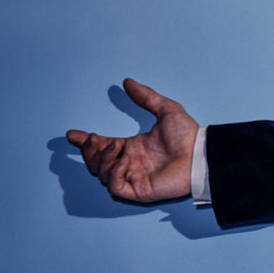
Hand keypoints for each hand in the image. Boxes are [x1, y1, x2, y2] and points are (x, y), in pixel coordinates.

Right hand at [66, 78, 198, 202]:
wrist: (201, 153)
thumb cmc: (188, 135)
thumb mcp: (165, 109)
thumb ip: (146, 96)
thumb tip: (127, 82)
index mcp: (132, 148)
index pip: (102, 147)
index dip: (85, 142)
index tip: (72, 134)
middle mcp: (130, 164)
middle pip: (96, 163)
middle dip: (89, 151)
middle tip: (95, 139)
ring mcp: (134, 178)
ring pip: (102, 174)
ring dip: (102, 159)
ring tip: (114, 146)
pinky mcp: (139, 191)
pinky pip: (115, 187)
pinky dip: (114, 174)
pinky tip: (124, 161)